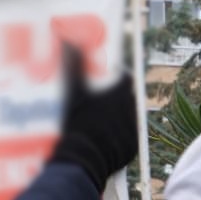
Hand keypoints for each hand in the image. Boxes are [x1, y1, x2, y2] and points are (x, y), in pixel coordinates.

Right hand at [48, 43, 136, 192]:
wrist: (82, 161)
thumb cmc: (77, 124)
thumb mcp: (72, 92)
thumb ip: (72, 64)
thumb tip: (68, 38)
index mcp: (121, 94)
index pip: (124, 78)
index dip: (115, 75)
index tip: (104, 77)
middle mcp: (131, 110)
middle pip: (125, 98)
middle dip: (114, 97)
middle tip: (97, 100)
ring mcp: (132, 131)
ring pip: (125, 119)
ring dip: (114, 118)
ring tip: (96, 122)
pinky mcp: (130, 150)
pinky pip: (123, 139)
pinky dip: (114, 138)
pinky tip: (98, 140)